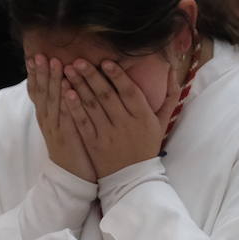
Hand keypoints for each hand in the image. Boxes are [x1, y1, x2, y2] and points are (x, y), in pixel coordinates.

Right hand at [27, 54, 94, 181]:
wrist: (71, 177)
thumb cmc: (70, 148)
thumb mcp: (60, 124)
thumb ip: (58, 106)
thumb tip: (60, 86)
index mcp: (44, 116)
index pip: (36, 91)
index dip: (34, 74)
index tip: (32, 56)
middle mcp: (46, 120)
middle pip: (41, 92)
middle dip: (40, 71)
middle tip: (39, 53)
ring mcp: (55, 128)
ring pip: (52, 100)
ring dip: (53, 80)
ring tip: (54, 62)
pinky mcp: (67, 136)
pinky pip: (66, 116)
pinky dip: (66, 102)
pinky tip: (68, 89)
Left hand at [63, 59, 178, 178]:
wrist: (132, 179)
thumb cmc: (146, 146)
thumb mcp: (162, 123)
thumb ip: (169, 96)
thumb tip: (171, 70)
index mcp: (143, 117)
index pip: (129, 92)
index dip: (117, 76)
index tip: (106, 61)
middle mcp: (125, 124)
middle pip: (106, 96)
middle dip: (92, 76)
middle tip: (79, 60)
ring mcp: (107, 135)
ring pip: (92, 106)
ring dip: (79, 86)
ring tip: (69, 70)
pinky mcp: (93, 144)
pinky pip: (82, 122)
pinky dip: (74, 107)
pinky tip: (67, 93)